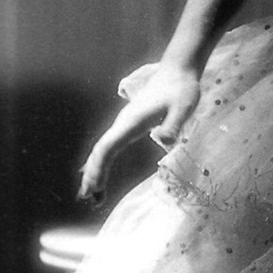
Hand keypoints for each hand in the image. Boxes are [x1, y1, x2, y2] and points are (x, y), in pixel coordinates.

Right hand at [78, 57, 200, 204]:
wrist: (178, 71)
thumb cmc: (182, 90)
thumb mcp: (184, 108)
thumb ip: (173, 124)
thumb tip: (161, 141)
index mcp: (131, 122)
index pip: (107, 148)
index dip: (98, 169)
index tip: (93, 188)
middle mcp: (123, 123)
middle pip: (100, 152)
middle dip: (93, 176)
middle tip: (88, 201)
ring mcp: (124, 124)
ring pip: (103, 150)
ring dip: (95, 172)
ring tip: (91, 197)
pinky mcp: (129, 125)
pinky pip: (110, 146)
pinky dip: (102, 163)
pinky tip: (98, 176)